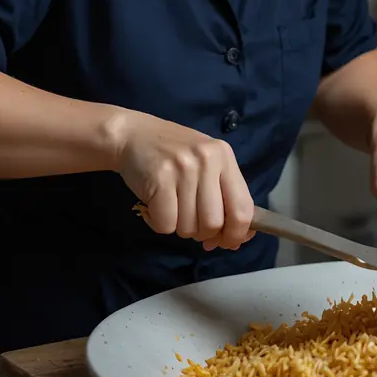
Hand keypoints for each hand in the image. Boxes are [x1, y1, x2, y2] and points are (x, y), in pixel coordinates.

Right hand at [113, 110, 254, 250]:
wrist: (133, 134)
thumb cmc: (173, 153)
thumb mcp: (206, 163)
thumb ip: (222, 194)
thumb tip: (234, 239)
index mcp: (224, 157)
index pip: (243, 208)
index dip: (236, 233)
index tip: (227, 242)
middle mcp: (208, 161)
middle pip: (214, 223)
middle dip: (203, 234)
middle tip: (191, 224)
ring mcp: (183, 169)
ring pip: (189, 227)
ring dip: (179, 228)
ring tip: (171, 208)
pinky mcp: (159, 180)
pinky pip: (166, 225)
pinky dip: (159, 223)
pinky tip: (155, 207)